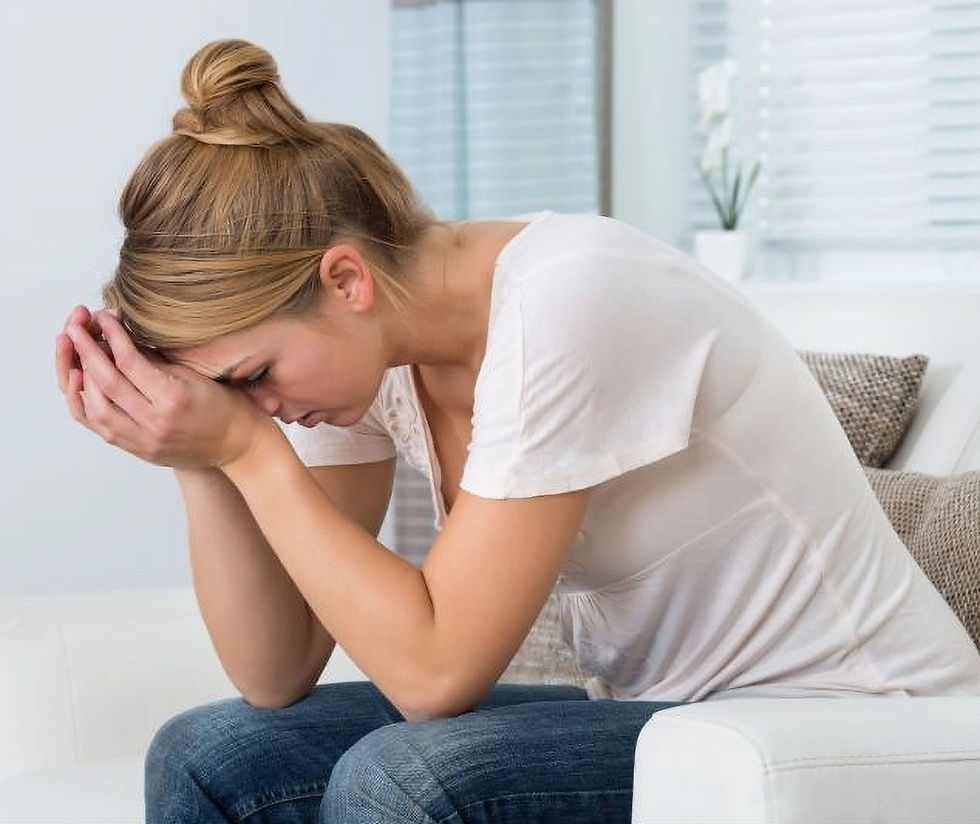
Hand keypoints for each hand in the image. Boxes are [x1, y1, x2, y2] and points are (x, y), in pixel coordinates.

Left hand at [55, 306, 275, 468]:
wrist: (239, 445)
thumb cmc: (226, 404)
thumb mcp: (196, 374)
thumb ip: (155, 360)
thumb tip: (118, 337)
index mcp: (173, 399)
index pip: (130, 361)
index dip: (112, 335)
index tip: (103, 316)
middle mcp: (154, 423)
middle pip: (106, 382)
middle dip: (85, 349)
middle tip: (75, 326)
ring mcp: (143, 440)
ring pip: (94, 407)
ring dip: (77, 375)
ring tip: (72, 350)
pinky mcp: (137, 449)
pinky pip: (98, 426)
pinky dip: (83, 403)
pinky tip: (78, 381)